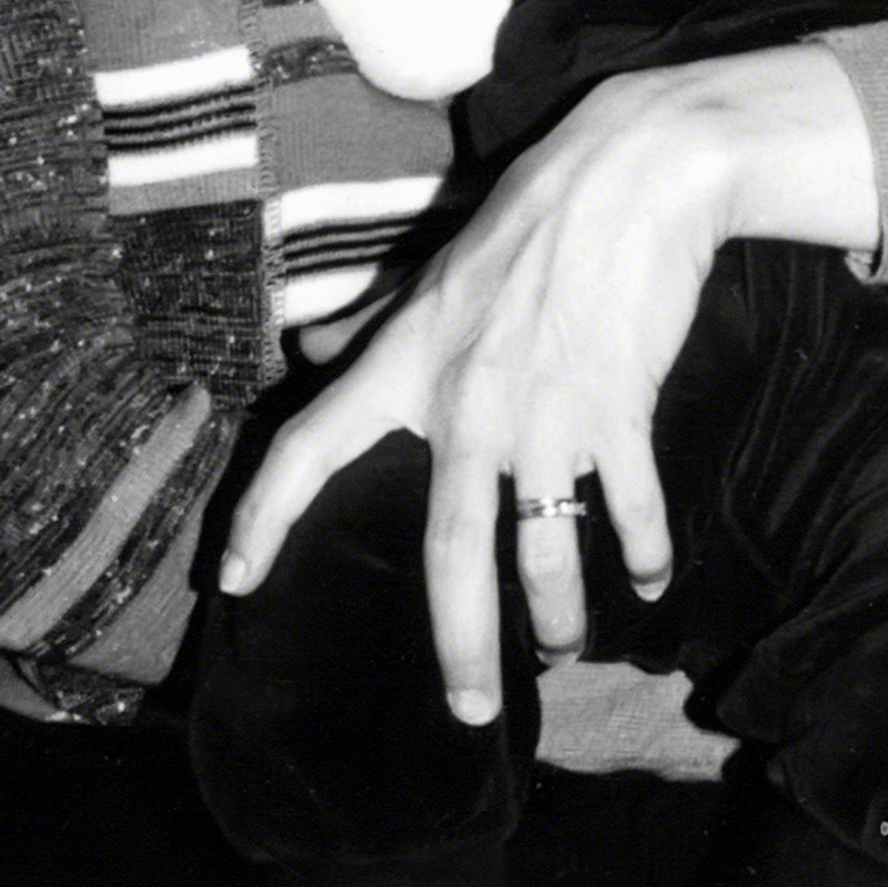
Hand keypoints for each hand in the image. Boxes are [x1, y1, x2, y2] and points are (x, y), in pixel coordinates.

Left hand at [219, 45, 878, 721]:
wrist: (632, 174)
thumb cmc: (530, 223)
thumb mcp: (433, 273)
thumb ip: (368, 322)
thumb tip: (306, 348)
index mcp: (406, 365)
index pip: (308, 447)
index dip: (262, 517)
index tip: (234, 579)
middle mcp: (465, 402)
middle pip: (449, 550)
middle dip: (461, 642)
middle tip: (466, 711)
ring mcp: (544, 411)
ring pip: (544, 547)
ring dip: (560, 612)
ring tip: (566, 648)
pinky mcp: (617, 406)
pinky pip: (629, 502)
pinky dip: (645, 547)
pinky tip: (653, 579)